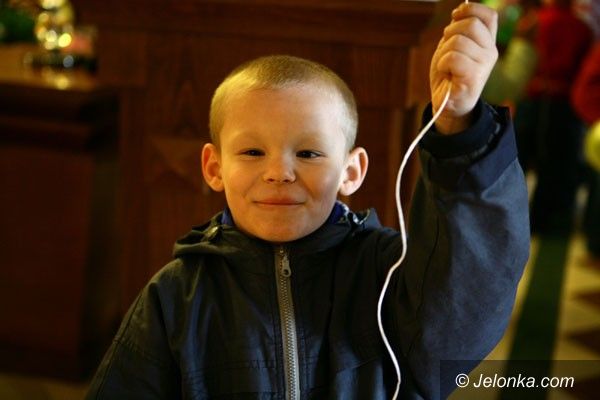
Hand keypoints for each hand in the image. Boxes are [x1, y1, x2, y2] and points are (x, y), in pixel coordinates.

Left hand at [430, 3, 498, 133]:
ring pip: (458, 41)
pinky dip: (443, 63)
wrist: (447, 104)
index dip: (470, 9)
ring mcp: (484, 65)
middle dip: (450, 32)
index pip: (489, 15)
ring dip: (444, 52)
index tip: (455, 16)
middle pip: (471, 24)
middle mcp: (490, 52)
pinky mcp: (474, 78)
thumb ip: (459, 29)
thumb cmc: (449, 75)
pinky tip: (446, 73)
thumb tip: (462, 8)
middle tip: (446, 48)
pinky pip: (453, 57)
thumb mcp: (453, 46)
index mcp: (487, 42)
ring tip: (446, 65)